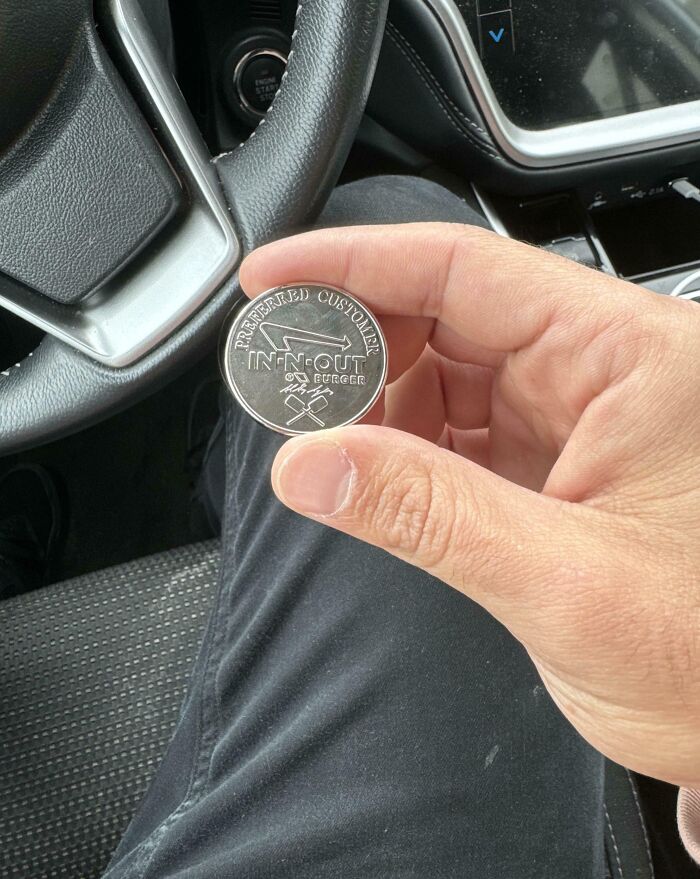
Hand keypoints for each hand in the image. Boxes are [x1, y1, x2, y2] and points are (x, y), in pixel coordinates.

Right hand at [240, 222, 699, 786]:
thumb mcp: (564, 581)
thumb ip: (427, 514)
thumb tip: (310, 465)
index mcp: (628, 357)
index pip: (466, 268)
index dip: (356, 263)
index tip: (276, 277)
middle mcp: (605, 370)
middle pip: (450, 311)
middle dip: (358, 340)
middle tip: (285, 378)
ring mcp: (581, 416)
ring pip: (450, 370)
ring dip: (378, 397)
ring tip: (324, 433)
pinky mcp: (560, 462)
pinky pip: (463, 428)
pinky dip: (406, 443)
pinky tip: (374, 467)